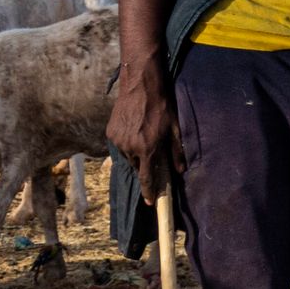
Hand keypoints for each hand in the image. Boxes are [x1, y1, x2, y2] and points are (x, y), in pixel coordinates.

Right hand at [107, 56, 175, 186]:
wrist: (140, 85)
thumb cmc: (162, 106)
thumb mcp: (175, 130)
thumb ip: (176, 153)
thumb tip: (179, 171)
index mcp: (147, 148)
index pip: (146, 178)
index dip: (149, 192)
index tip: (150, 203)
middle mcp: (129, 147)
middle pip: (137, 166)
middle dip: (145, 165)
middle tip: (153, 153)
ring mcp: (117, 139)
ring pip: (128, 156)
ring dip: (137, 153)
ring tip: (145, 137)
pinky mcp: (110, 132)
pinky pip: (120, 145)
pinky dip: (128, 143)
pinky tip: (136, 131)